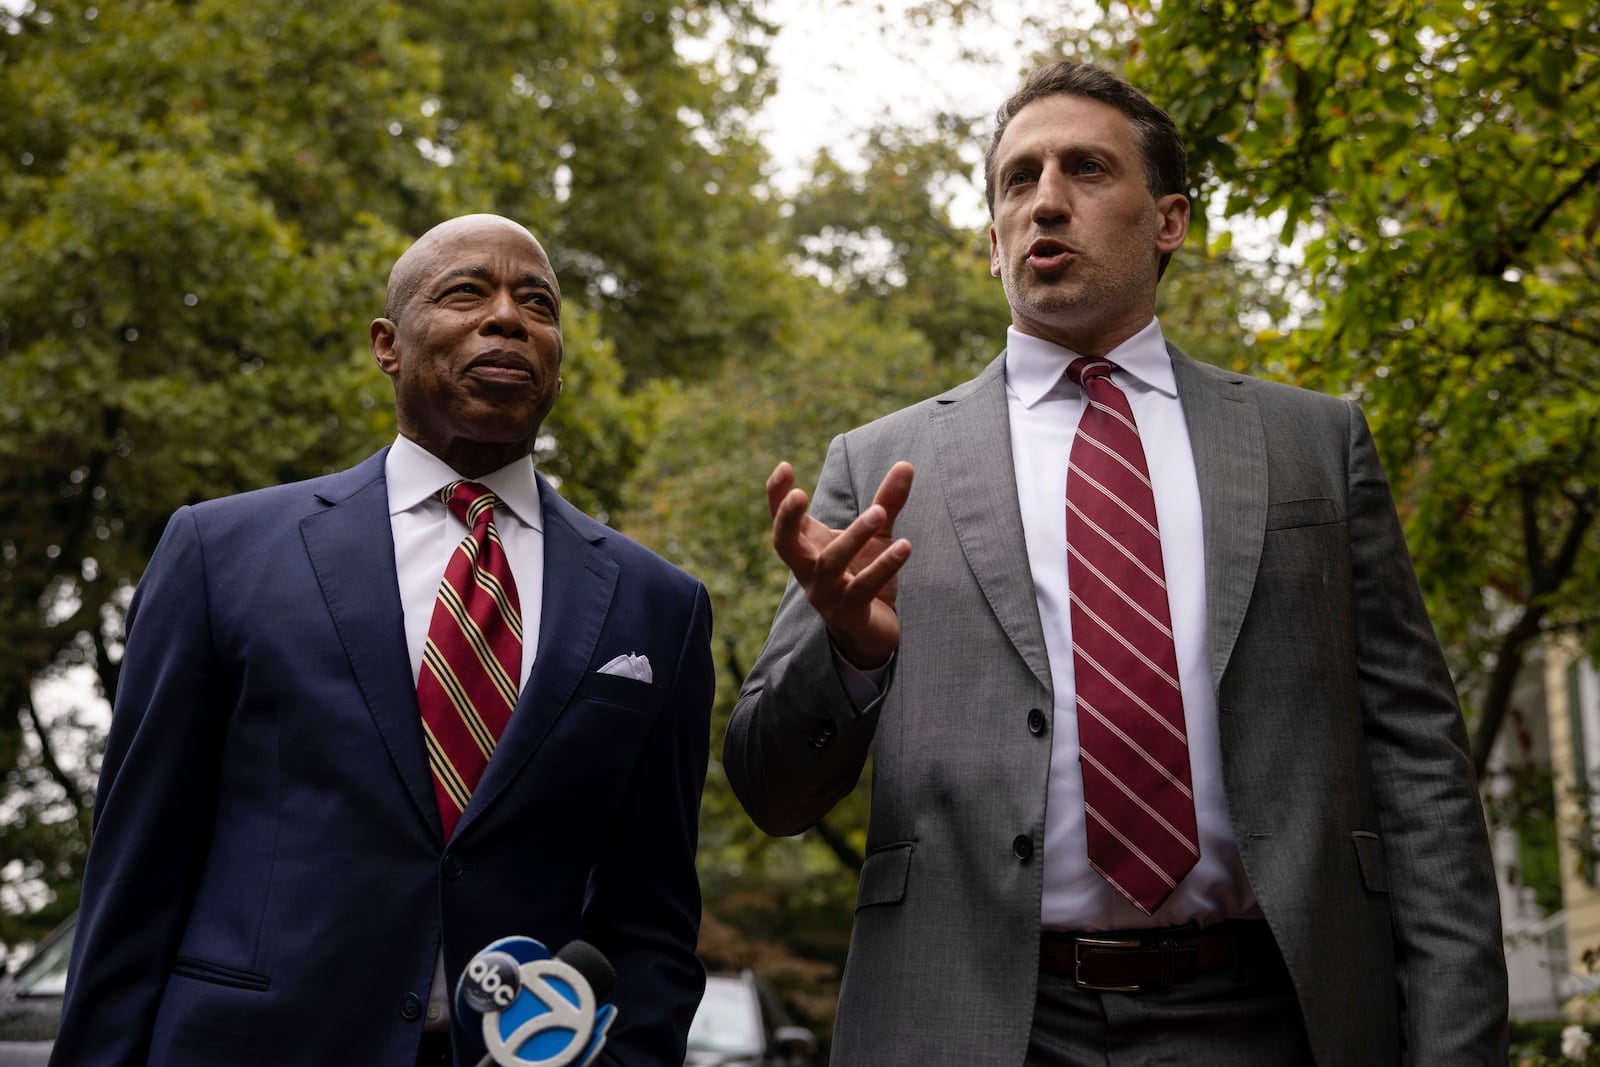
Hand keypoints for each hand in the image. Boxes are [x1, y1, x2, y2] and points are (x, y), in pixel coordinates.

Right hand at [766, 460, 913, 668]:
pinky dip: (883, 566)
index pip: (781, 519)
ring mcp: (825, 594)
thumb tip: (906, 464)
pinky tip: (904, 546)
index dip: (776, 495)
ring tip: (878, 513)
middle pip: (784, 545)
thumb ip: (886, 502)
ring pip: (830, 564)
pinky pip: (863, 587)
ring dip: (854, 537)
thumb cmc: (865, 575)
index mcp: (807, 548)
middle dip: (787, 519)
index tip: (784, 466)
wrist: (874, 631)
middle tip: (800, 494)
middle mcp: (808, 571)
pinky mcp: (849, 612)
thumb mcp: (875, 535)